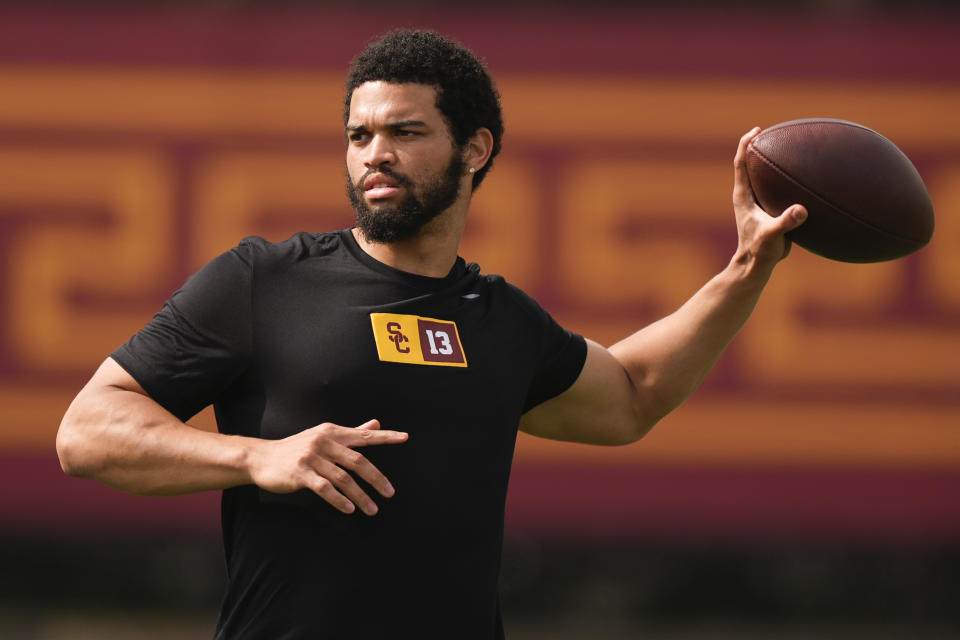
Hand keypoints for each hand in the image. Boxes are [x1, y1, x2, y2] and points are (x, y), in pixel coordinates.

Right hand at [246, 419, 406, 515]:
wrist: (262, 458)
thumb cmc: (297, 448)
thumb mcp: (323, 436)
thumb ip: (351, 432)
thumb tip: (375, 424)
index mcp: (332, 432)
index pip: (364, 435)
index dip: (385, 437)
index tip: (404, 438)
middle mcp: (324, 442)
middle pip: (358, 460)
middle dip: (376, 478)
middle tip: (390, 493)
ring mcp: (311, 457)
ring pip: (343, 478)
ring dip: (360, 496)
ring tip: (372, 509)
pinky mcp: (300, 473)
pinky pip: (325, 488)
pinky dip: (338, 500)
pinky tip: (349, 509)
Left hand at [732, 127, 807, 269]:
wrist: (757, 265)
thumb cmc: (761, 250)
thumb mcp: (773, 236)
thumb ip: (786, 222)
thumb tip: (800, 210)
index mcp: (744, 196)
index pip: (740, 164)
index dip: (745, 145)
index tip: (755, 131)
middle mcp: (748, 196)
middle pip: (748, 165)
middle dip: (757, 147)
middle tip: (769, 131)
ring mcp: (756, 203)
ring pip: (760, 176)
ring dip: (769, 162)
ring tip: (784, 147)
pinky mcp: (766, 210)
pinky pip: (773, 189)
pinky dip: (782, 179)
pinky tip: (799, 176)